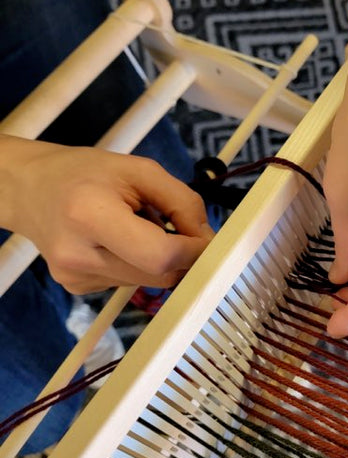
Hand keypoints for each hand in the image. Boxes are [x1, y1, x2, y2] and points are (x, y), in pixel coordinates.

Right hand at [1, 137, 212, 292]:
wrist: (30, 189)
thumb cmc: (85, 172)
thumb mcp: (140, 170)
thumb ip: (182, 202)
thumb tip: (207, 238)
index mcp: (90, 216)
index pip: (161, 256)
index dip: (194, 251)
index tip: (208, 239)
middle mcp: (79, 256)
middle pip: (160, 274)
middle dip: (183, 256)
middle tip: (182, 229)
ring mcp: (76, 278)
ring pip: (149, 281)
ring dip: (161, 259)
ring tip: (140, 227)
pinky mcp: (78, 288)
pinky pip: (130, 282)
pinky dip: (140, 263)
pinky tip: (122, 241)